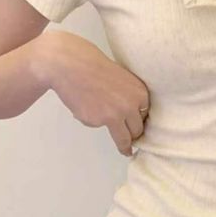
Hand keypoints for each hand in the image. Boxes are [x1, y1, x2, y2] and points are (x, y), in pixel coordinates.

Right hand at [40, 31, 149, 156]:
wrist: (70, 65)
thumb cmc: (93, 65)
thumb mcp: (121, 77)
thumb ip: (128, 94)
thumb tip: (130, 113)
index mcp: (140, 92)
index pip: (145, 113)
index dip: (139, 120)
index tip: (138, 127)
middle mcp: (132, 105)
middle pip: (137, 129)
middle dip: (134, 136)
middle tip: (133, 142)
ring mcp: (115, 115)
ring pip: (124, 138)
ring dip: (125, 146)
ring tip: (126, 151)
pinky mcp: (98, 121)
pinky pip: (99, 127)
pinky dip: (93, 121)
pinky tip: (86, 107)